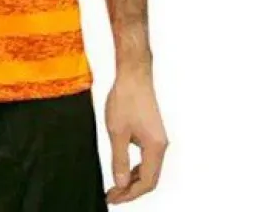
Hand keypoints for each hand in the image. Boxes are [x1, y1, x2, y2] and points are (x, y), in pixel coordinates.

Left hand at [104, 67, 167, 202]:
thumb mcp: (117, 131)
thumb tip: (120, 183)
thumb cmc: (126, 99)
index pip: (146, 182)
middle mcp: (161, 146)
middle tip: (113, 196)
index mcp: (155, 148)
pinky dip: (135, 167)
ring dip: (133, 179)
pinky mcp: (152, 132)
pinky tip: (122, 168)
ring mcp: (158, 139)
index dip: (130, 194)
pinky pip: (146, 158)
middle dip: (131, 190)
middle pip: (150, 178)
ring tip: (115, 185)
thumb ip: (119, 159)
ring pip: (149, 168)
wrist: (134, 75)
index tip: (113, 198)